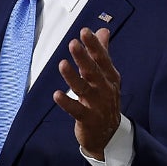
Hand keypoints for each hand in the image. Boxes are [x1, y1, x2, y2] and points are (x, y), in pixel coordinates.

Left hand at [53, 27, 120, 159]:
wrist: (109, 134)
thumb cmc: (105, 100)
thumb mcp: (107, 76)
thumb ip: (103, 53)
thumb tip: (103, 31)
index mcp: (110, 77)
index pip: (102, 59)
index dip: (94, 45)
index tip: (85, 32)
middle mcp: (105, 89)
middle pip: (93, 71)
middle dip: (83, 57)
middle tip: (73, 43)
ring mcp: (96, 104)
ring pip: (83, 88)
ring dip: (72, 77)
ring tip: (62, 64)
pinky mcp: (87, 118)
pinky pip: (76, 109)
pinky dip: (66, 102)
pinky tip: (57, 95)